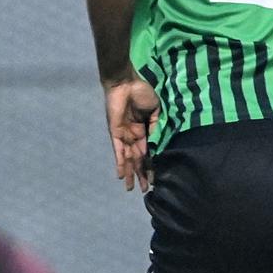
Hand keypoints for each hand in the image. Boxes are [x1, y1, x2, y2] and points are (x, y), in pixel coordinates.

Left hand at [103, 75, 159, 191]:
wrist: (126, 82)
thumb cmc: (142, 92)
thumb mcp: (155, 110)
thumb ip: (156, 126)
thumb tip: (158, 144)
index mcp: (144, 130)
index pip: (148, 152)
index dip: (152, 165)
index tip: (155, 178)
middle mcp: (133, 135)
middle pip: (138, 159)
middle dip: (141, 174)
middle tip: (144, 189)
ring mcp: (124, 135)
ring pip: (128, 158)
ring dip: (130, 173)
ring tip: (132, 188)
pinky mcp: (115, 133)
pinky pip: (118, 151)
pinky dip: (120, 163)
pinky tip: (121, 176)